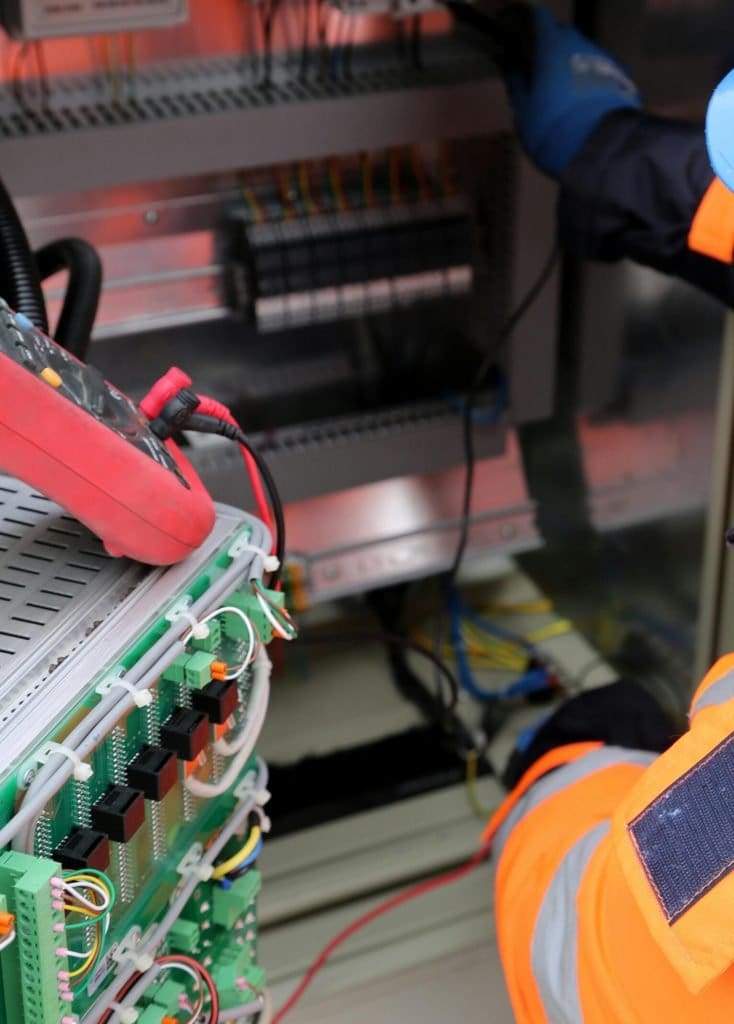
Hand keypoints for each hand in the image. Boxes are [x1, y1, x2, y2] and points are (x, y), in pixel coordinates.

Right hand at [499, 4, 640, 176]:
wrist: (601, 150)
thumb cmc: (551, 129)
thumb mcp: (524, 111)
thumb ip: (516, 82)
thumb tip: (509, 63)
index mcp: (552, 46)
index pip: (539, 18)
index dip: (527, 21)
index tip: (517, 30)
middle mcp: (580, 44)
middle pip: (563, 36)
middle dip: (551, 46)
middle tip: (540, 68)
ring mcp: (605, 60)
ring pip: (584, 54)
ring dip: (572, 65)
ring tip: (563, 91)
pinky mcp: (623, 79)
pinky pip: (600, 72)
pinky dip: (589, 80)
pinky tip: (584, 103)